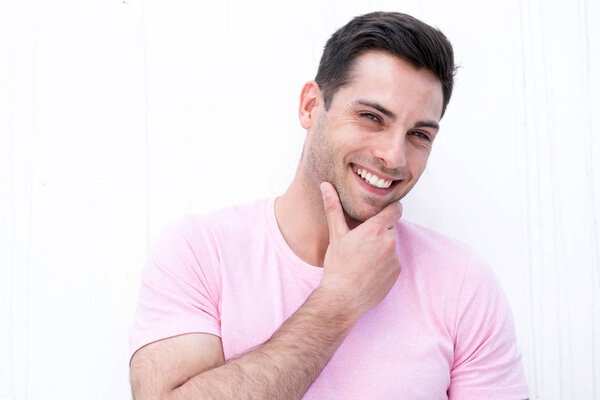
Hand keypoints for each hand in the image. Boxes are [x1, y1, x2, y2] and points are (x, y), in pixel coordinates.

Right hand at [318, 181, 402, 319]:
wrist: (343, 299)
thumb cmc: (337, 266)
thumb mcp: (335, 235)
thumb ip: (333, 208)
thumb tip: (326, 185)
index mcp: (376, 229)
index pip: (396, 209)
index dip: (389, 210)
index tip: (381, 213)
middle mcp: (390, 241)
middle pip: (390, 228)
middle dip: (379, 231)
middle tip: (361, 241)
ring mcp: (395, 258)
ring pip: (391, 245)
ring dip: (381, 248)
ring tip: (362, 258)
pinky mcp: (397, 272)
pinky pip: (393, 261)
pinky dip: (384, 263)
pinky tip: (368, 270)